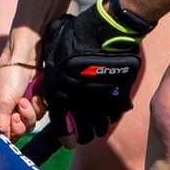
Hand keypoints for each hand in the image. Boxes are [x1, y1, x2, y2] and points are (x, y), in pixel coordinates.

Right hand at [0, 55, 44, 139]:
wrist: (27, 57)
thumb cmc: (7, 76)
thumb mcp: (1, 102)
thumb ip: (0, 125)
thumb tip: (2, 143)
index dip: (1, 135)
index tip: (7, 125)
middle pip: (10, 134)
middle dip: (17, 123)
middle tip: (17, 111)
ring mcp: (12, 110)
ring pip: (24, 127)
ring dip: (28, 114)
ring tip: (24, 100)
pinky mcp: (27, 106)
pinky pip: (35, 118)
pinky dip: (36, 108)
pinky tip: (34, 97)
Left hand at [37, 0, 152, 143]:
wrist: (107, 28)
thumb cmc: (76, 36)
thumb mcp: (55, 54)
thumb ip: (52, 74)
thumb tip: (49, 87)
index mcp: (62, 90)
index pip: (62, 124)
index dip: (65, 136)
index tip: (68, 141)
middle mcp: (81, 99)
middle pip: (84, 131)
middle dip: (83, 135)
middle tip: (83, 134)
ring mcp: (102, 98)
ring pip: (101, 125)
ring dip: (98, 127)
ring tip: (96, 125)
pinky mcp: (120, 94)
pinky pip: (115, 113)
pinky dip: (112, 115)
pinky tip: (109, 111)